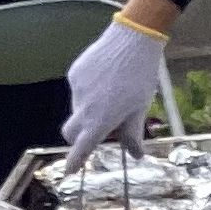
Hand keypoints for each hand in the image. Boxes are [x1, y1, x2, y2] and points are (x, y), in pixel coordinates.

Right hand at [61, 15, 167, 171]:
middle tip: (99, 129)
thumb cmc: (141, 76)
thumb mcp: (140, 108)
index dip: (75, 160)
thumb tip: (136, 155)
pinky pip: (77, 90)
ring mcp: (77, 89)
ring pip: (77, 109)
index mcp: (101, 119)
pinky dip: (88, 91)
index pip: (82, 147)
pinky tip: (105, 77)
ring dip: (89, 109)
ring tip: (112, 92)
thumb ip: (133, 134)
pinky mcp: (74, 73)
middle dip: (79, 137)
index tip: (69, 170)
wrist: (133, 38)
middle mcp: (84, 107)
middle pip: (71, 132)